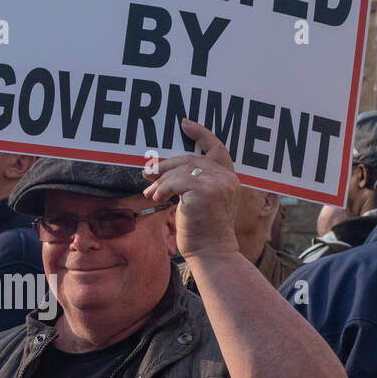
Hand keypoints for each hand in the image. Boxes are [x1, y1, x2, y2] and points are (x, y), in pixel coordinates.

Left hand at [142, 118, 241, 261]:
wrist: (211, 252)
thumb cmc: (202, 231)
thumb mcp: (199, 202)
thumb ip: (190, 183)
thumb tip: (158, 169)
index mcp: (228, 178)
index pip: (217, 148)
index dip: (201, 134)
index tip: (185, 124)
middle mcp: (226, 178)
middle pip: (191, 158)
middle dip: (166, 165)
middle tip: (148, 172)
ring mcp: (216, 183)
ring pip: (180, 170)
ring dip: (160, 181)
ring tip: (150, 193)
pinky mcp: (203, 191)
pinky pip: (174, 181)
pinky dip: (161, 188)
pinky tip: (156, 199)